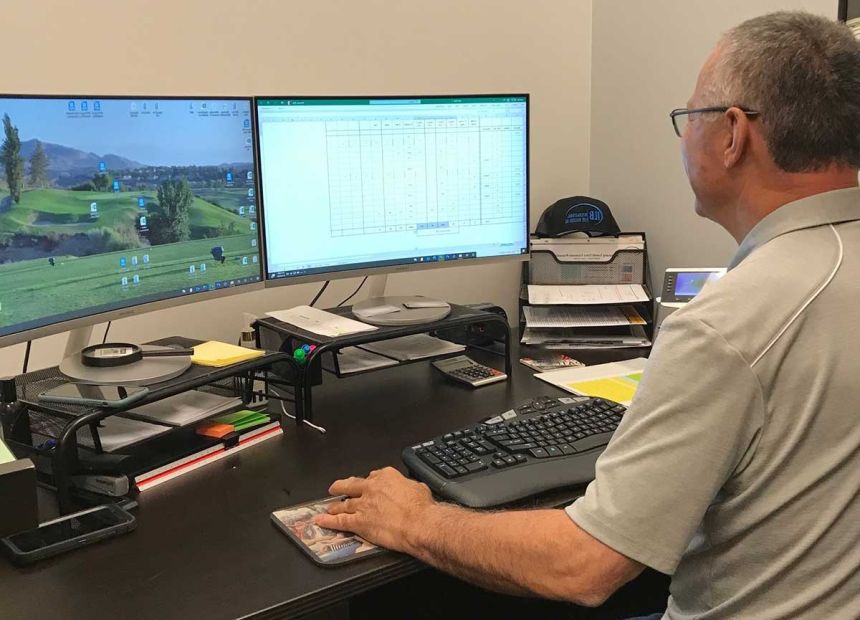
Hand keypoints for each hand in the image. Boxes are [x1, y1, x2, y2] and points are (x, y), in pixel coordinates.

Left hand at [314, 467, 433, 552]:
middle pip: (352, 485)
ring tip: (329, 507)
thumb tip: (409, 489)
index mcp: (386, 477)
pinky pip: (340, 521)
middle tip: (336, 487)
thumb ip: (408, 486)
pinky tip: (321, 521)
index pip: (374, 476)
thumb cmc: (422, 508)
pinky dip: (328, 521)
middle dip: (343, 486)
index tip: (369, 484)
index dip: (370, 482)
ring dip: (335, 505)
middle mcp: (371, 488)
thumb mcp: (418, 488)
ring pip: (344, 503)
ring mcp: (362, 505)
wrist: (418, 524)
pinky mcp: (358, 522)